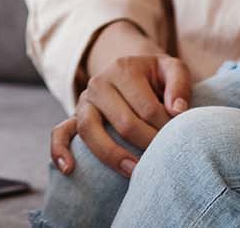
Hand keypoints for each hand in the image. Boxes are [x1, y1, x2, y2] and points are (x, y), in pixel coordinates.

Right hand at [49, 50, 191, 179]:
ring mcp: (83, 101)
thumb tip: (177, 111)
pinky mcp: (73, 117)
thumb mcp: (172, 69)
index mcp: (123, 69)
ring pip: (90, 129)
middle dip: (148, 145)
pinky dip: (60, 150)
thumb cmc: (156, 77)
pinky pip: (60, 133)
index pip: (148, 109)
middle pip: (123, 122)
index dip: (166, 130)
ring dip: (113, 154)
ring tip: (133, 172)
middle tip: (165, 160)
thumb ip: (179, 85)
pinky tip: (69, 169)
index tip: (179, 141)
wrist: (133, 73)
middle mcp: (99, 83)